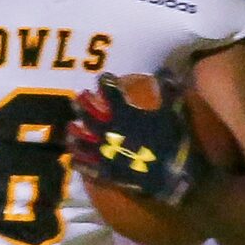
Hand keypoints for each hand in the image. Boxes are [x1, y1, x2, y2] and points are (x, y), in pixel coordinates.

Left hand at [69, 71, 199, 204]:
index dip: (105, 82)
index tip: (105, 78)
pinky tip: (73, 158)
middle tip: (80, 97)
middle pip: (88, 113)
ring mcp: (103, 151)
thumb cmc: (171, 141)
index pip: (109, 91)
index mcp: (123, 113)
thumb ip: (167, 89)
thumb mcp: (173, 111)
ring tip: (71, 127)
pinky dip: (78, 161)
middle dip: (82, 103)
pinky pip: (86, 165)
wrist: (169, 175)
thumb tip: (164, 69)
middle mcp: (108, 129)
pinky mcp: (104, 170)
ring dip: (75, 131)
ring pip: (81, 139)